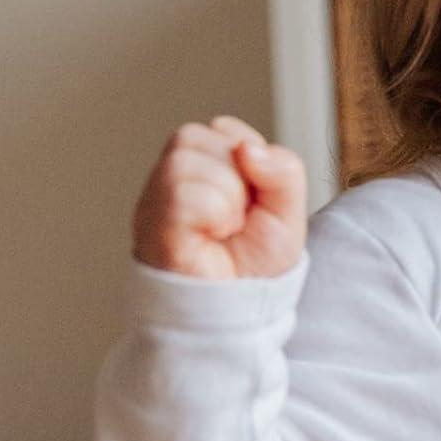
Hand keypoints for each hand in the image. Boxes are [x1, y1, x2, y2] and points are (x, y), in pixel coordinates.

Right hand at [132, 115, 306, 279]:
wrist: (241, 311)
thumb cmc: (256, 263)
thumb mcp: (289, 209)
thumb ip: (284, 170)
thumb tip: (246, 148)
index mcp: (202, 165)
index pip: (224, 129)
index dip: (251, 162)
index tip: (251, 201)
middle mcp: (172, 177)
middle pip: (201, 136)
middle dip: (237, 179)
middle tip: (237, 219)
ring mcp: (155, 198)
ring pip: (186, 161)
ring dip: (226, 199)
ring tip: (224, 230)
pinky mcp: (151, 223)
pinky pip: (185, 194)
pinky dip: (214, 216)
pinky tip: (210, 238)